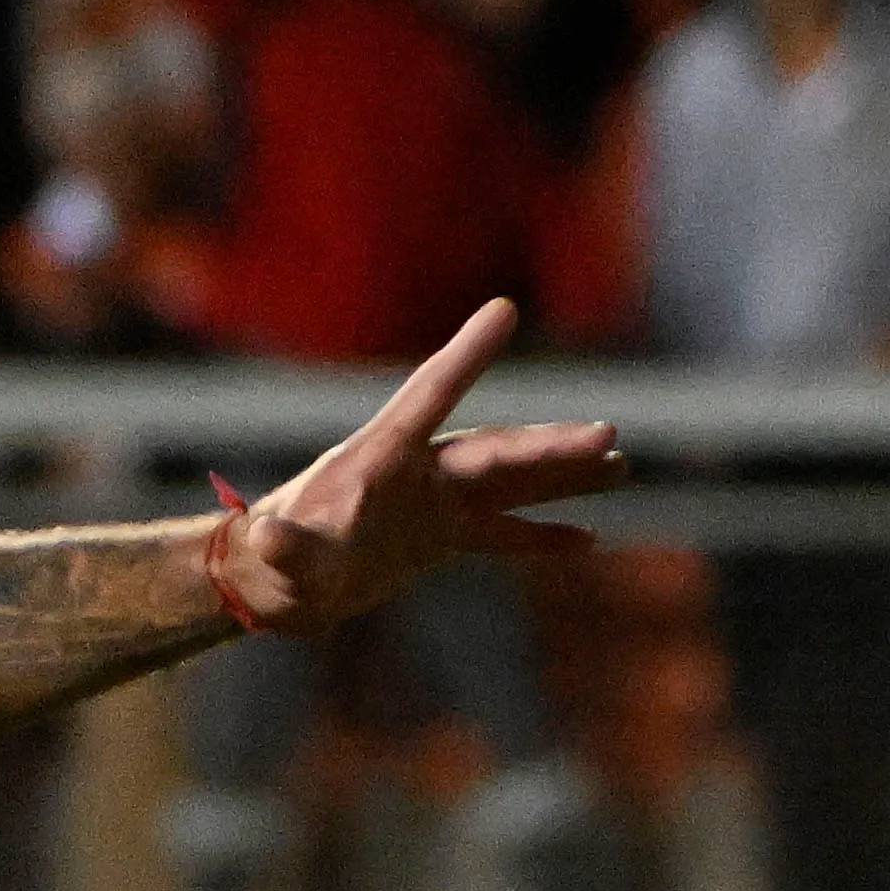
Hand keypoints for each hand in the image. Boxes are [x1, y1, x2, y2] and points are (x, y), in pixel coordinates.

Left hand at [209, 301, 621, 636]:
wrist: (273, 581)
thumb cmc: (273, 564)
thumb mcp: (279, 558)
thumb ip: (284, 546)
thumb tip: (266, 535)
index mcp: (381, 457)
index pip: (432, 394)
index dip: (467, 355)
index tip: (503, 309)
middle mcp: (419, 470)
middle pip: (495, 450)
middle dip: (551, 445)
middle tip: (609, 435)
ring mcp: (436, 501)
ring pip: (513, 481)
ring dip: (565, 474)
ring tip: (623, 464)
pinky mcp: (443, 537)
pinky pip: (504, 534)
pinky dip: (543, 536)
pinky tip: (589, 539)